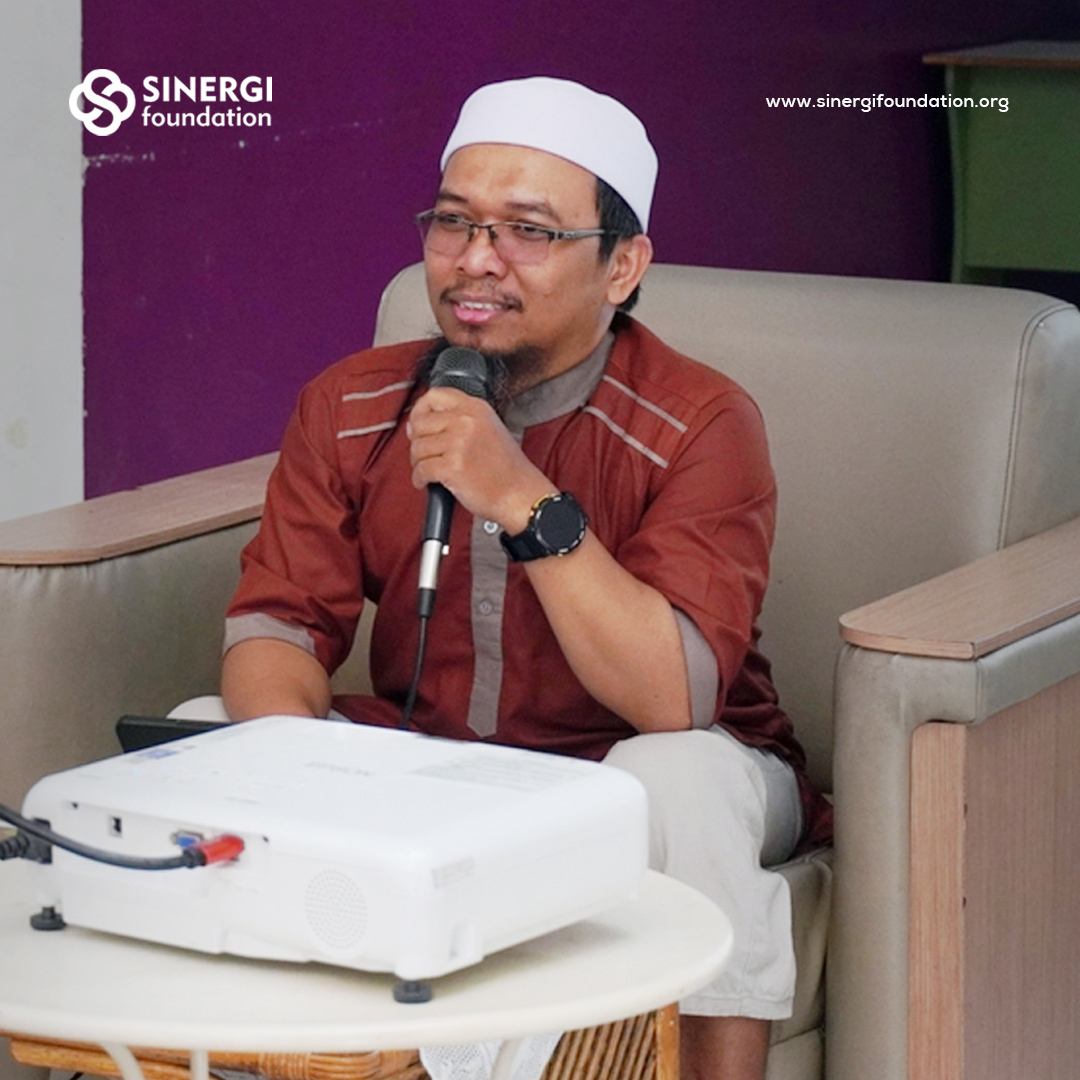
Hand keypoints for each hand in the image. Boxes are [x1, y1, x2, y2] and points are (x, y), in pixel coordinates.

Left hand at [407, 387, 551, 531]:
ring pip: (417, 448)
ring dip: (417, 463)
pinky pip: (420, 469)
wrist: (520, 495)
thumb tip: (422, 422)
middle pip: (420, 423)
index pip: (434, 396)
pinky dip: (419, 479)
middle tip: (423, 453)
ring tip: (428, 470)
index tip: (418, 423)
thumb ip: (461, 420)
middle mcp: (466, 421)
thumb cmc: (507, 470)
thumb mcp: (490, 428)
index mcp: (476, 409)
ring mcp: (458, 443)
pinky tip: (426, 482)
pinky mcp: (451, 467)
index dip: (420, 410)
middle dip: (416, 441)